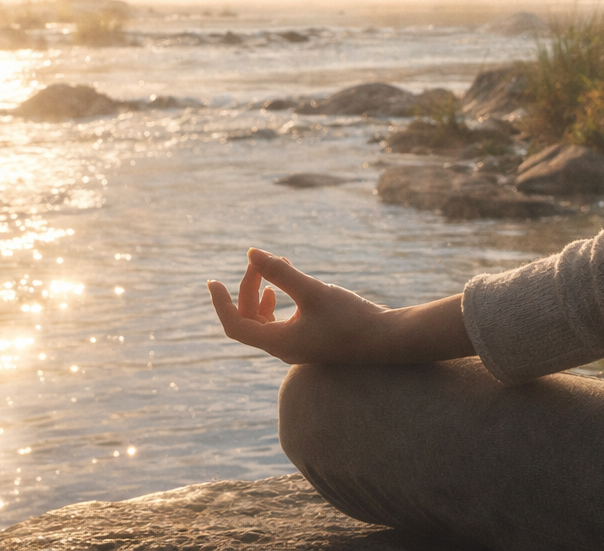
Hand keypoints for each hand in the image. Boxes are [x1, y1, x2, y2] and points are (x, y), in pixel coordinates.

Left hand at [207, 248, 474, 364]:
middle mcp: (284, 350)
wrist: (390, 341)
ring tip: (272, 267)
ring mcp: (297, 348)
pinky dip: (276, 302)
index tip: (213, 281)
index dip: (220, 303)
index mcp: (279, 343)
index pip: (235, 326)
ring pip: (264, 322)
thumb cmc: (352, 318)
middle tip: (258, 260)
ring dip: (260, 294)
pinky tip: (286, 284)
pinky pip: (280, 323)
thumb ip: (281, 272)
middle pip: (249, 320)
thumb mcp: (314, 291)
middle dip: (248, 287)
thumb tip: (251, 253)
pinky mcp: (311, 342)